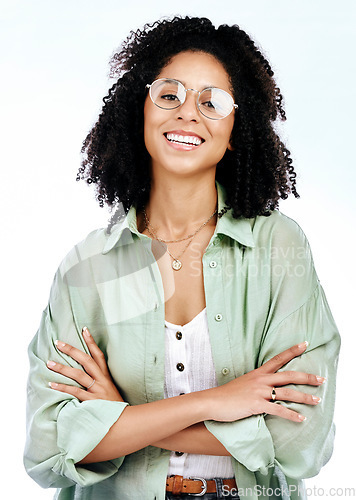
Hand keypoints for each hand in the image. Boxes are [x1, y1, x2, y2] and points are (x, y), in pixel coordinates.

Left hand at [47, 327, 123, 401]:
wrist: (124, 420)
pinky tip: (52, 384)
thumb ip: (99, 381)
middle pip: (86, 360)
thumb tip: (86, 374)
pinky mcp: (92, 401)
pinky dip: (63, 388)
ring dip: (63, 368)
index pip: (98, 354)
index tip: (84, 329)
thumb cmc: (114, 405)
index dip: (91, 341)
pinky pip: (75, 392)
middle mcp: (102, 380)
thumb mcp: (109, 389)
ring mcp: (97, 390)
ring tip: (49, 363)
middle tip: (58, 343)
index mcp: (106, 376)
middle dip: (71, 350)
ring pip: (78, 374)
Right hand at [203, 341, 324, 422]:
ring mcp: (259, 392)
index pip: (278, 358)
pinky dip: (291, 415)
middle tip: (322, 379)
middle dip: (307, 377)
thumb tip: (267, 389)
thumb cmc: (227, 395)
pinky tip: (301, 418)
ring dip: (304, 397)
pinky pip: (278, 410)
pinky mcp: (256, 405)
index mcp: (258, 373)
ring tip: (317, 400)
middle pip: (289, 376)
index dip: (292, 351)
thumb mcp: (243, 384)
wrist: (212, 401)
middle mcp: (261, 380)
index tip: (305, 344)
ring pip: (287, 393)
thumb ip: (256, 384)